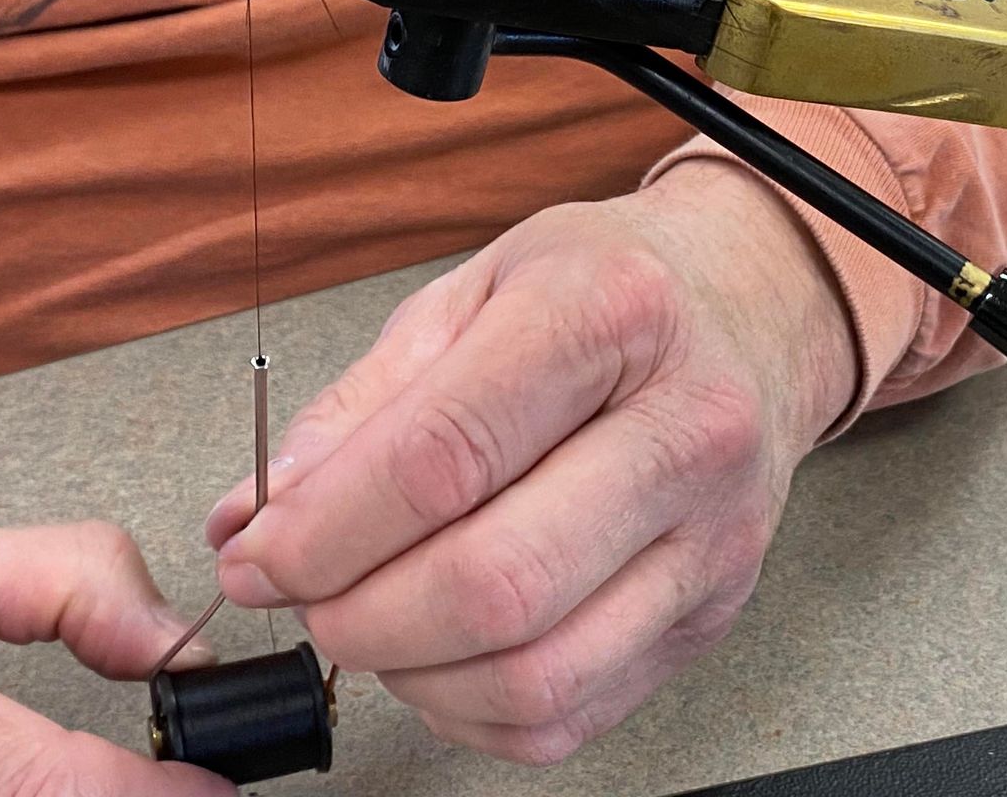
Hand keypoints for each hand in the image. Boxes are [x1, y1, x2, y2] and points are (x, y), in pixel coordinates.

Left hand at [205, 162, 857, 763]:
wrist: (751, 307)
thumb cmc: (606, 290)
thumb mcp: (472, 290)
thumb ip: (361, 405)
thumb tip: (256, 516)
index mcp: (612, 313)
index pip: (443, 456)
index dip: (323, 529)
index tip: (255, 555)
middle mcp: (686, 427)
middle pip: (493, 583)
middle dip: (357, 614)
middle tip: (304, 595)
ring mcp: (714, 534)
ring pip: (536, 673)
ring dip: (411, 675)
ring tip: (371, 621)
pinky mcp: (715, 611)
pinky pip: (573, 716)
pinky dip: (474, 710)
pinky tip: (443, 653)